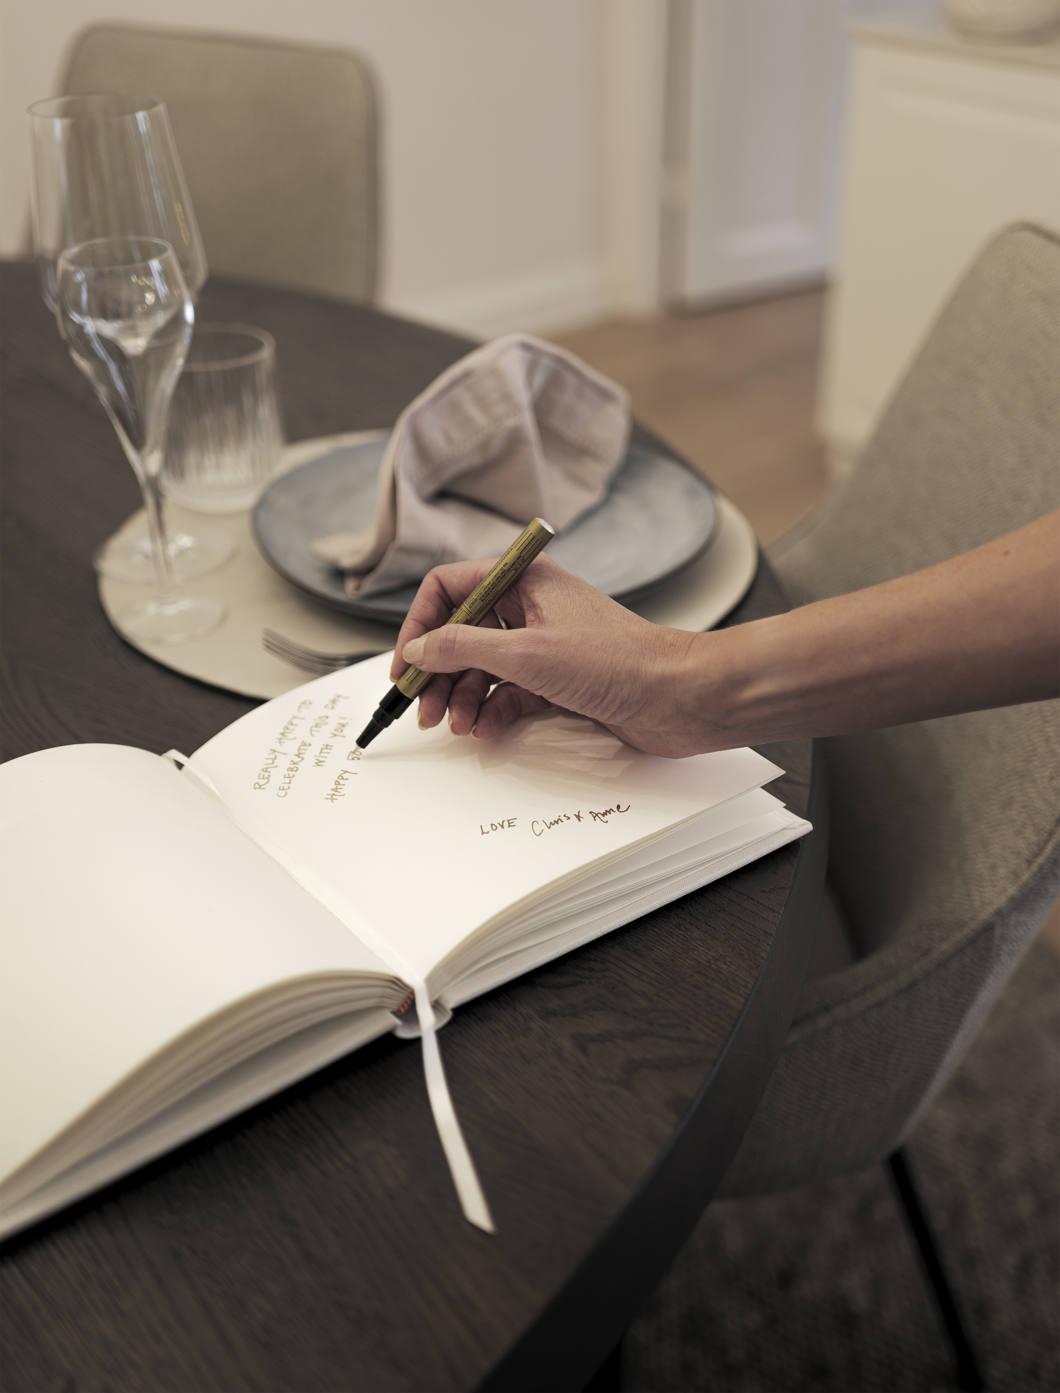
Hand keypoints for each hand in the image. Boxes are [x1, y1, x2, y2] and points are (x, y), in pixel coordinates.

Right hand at [393, 555, 710, 756]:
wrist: (681, 697)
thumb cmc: (620, 662)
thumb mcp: (528, 653)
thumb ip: (464, 648)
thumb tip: (420, 648)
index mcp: (524, 579)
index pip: (450, 587)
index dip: (421, 625)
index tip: (407, 665)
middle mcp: (531, 606)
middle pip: (461, 632)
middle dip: (439, 671)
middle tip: (423, 708)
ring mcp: (544, 644)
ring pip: (482, 666)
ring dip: (462, 697)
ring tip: (457, 726)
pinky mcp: (558, 679)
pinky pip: (507, 692)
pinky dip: (491, 711)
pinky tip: (484, 730)